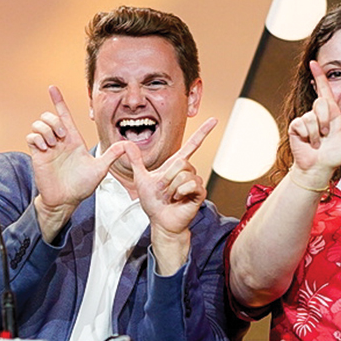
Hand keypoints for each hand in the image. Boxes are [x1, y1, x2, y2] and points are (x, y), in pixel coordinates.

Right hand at [26, 86, 123, 215]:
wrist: (66, 200)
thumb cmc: (81, 186)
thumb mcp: (100, 169)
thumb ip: (112, 155)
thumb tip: (128, 144)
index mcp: (73, 140)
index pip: (65, 115)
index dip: (59, 101)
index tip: (53, 88)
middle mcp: (59, 140)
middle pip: (50, 116)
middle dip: (55, 120)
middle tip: (62, 136)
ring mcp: (47, 146)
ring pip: (39, 124)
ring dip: (46, 130)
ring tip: (53, 144)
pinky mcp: (38, 154)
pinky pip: (31, 136)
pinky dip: (38, 139)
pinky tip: (46, 149)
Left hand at [127, 117, 216, 236]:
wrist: (160, 220)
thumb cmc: (153, 202)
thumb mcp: (141, 177)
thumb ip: (136, 160)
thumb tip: (126, 144)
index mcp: (177, 165)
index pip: (192, 145)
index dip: (203, 132)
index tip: (214, 120)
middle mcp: (188, 171)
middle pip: (181, 162)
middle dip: (167, 177)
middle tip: (163, 190)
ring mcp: (195, 182)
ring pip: (184, 175)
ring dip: (172, 187)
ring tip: (170, 196)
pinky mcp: (199, 193)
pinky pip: (190, 185)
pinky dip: (180, 192)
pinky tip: (178, 199)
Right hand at [287, 61, 340, 184]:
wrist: (319, 168)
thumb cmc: (333, 155)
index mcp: (331, 113)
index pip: (325, 90)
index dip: (320, 76)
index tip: (314, 62)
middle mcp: (318, 114)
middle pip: (321, 102)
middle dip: (325, 120)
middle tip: (327, 134)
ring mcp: (306, 120)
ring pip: (312, 115)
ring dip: (317, 133)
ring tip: (319, 142)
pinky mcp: (296, 126)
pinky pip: (303, 124)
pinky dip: (309, 136)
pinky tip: (310, 143)